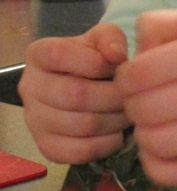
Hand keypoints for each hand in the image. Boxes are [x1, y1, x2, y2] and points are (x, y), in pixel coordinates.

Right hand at [19, 22, 129, 163]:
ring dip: (114, 121)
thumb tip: (116, 55)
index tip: (118, 65)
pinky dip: (106, 144)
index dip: (94, 62)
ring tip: (128, 114)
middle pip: (74, 95)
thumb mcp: (102, 40)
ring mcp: (34, 120)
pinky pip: (79, 151)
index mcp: (38, 54)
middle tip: (132, 97)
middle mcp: (30, 87)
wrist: (84, 87)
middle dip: (113, 96)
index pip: (59, 55)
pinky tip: (117, 134)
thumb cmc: (94, 60)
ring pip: (80, 125)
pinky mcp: (46, 146)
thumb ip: (111, 38)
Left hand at [115, 10, 176, 185]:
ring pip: (153, 143)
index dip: (125, 78)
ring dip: (144, 133)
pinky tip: (163, 146)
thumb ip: (160, 26)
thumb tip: (127, 61)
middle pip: (142, 109)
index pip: (138, 74)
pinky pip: (171, 174)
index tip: (135, 79)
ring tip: (158, 121)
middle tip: (147, 100)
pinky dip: (154, 163)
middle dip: (133, 105)